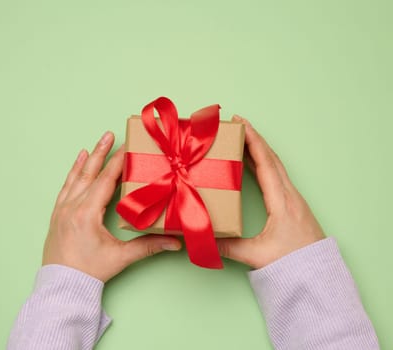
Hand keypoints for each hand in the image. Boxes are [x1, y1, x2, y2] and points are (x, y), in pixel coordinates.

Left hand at [42, 132, 181, 281]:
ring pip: (77, 177)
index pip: (106, 180)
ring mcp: (62, 209)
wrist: (62, 286)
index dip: (118, 162)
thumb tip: (175, 242)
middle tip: (109, 134)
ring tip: (95, 143)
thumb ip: (148, 246)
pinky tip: (77, 162)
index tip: (126, 146)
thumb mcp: (121, 257)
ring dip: (87, 159)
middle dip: (101, 152)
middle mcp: (73, 206)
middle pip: (91, 173)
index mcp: (87, 213)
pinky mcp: (58, 214)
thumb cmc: (89, 271)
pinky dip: (73, 173)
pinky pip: (66, 187)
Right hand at [217, 117, 324, 268]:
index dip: (253, 141)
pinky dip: (264, 163)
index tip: (242, 123)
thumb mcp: (256, 255)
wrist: (317, 274)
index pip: (266, 163)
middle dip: (254, 138)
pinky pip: (277, 175)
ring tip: (242, 138)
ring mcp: (293, 198)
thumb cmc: (292, 263)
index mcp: (281, 201)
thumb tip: (204, 239)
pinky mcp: (292, 204)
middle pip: (272, 158)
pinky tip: (254, 164)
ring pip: (275, 165)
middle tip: (238, 124)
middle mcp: (289, 194)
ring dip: (259, 149)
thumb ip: (228, 247)